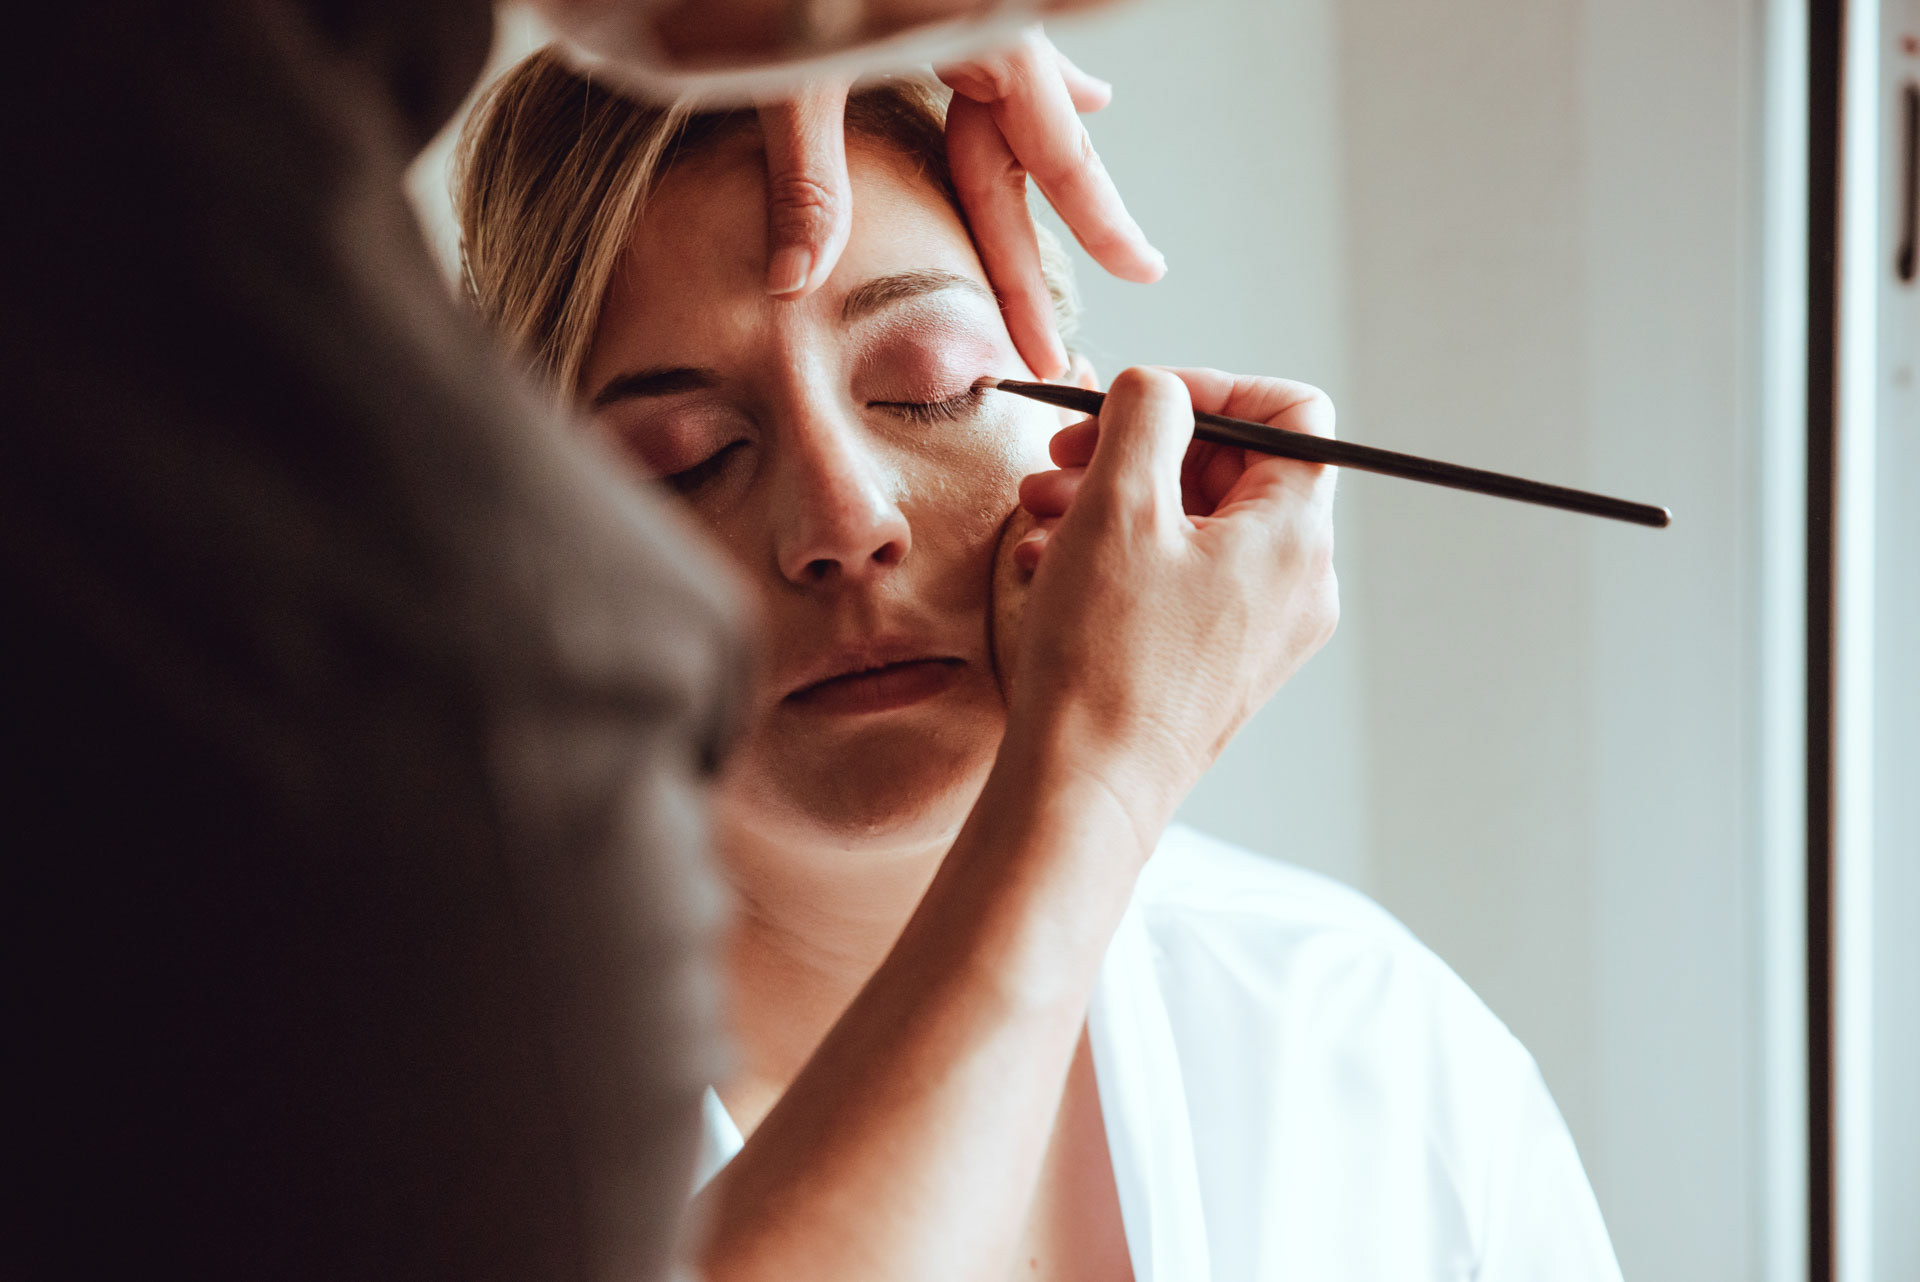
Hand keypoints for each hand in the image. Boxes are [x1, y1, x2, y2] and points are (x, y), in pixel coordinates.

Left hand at [755, 28, 1161, 376]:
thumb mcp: (794, 69)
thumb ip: (807, 172)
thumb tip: (793, 281)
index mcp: (984, 37)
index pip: (1054, 151)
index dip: (1098, 221)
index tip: (1145, 271)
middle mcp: (989, 31)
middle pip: (1026, 157)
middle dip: (1033, 256)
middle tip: (1048, 346)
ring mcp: (967, 21)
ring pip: (1013, 116)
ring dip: (1044, 178)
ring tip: (1097, 228)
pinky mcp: (933, 16)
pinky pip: (992, 69)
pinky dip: (1023, 99)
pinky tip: (1085, 92)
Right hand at [996, 368, 1338, 835]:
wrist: (1085, 789)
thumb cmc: (1105, 656)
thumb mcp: (1117, 505)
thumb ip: (1146, 415)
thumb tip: (1158, 388)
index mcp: (1294, 535)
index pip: (1292, 414)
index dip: (1212, 388)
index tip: (1136, 403)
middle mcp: (1297, 582)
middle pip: (1234, 467)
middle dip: (1140, 448)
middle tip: (1063, 455)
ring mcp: (1262, 629)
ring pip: (1195, 525)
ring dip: (1114, 500)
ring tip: (1038, 513)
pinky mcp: (1221, 663)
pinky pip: (1181, 579)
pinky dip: (1120, 556)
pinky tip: (1048, 566)